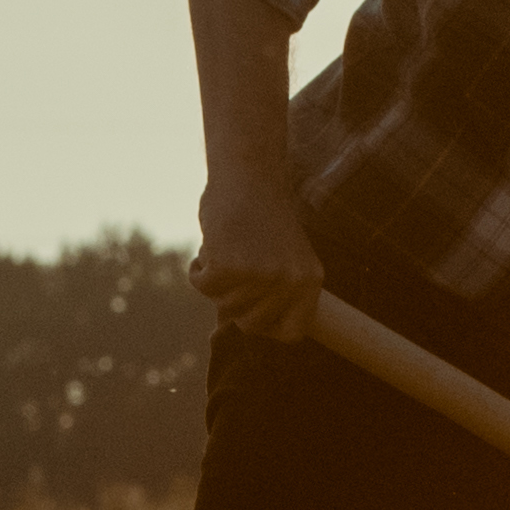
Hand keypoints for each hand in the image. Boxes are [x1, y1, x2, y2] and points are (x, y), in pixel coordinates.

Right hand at [193, 177, 324, 342]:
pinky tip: (212, 243)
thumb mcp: (284, 257)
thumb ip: (274, 293)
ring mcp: (261, 275)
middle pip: (251, 325)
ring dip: (217, 281)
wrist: (249, 176)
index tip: (254, 309)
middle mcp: (290, 282)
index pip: (292, 333)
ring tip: (229, 247)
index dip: (267, 326)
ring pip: (223, 305)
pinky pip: (203, 286)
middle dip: (236, 302)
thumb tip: (241, 331)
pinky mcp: (230, 266)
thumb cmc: (263, 217)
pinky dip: (199, 269)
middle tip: (238, 268)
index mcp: (311, 281)